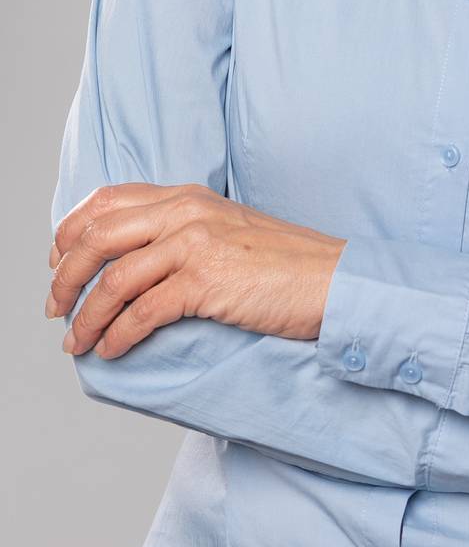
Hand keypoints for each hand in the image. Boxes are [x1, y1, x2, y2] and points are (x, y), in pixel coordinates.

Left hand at [45, 183, 345, 358]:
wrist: (335, 280)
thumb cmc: (287, 265)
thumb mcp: (229, 231)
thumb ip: (185, 233)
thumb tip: (135, 265)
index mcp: (189, 195)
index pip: (107, 199)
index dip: (71, 231)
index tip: (58, 262)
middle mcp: (186, 211)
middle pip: (97, 236)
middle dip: (64, 276)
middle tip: (55, 307)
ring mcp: (196, 244)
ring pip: (112, 279)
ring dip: (85, 317)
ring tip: (77, 342)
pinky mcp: (206, 281)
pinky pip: (141, 312)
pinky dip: (117, 335)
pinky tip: (112, 350)